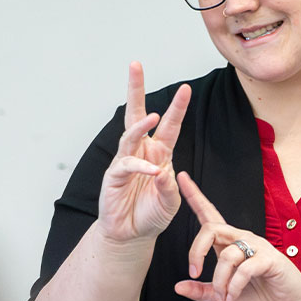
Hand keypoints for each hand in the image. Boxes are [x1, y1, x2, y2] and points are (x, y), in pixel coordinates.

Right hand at [97, 62, 190, 243]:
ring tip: (155, 115)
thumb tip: (162, 170)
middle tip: (135, 66)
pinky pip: (127, 164)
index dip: (178, 107)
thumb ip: (170, 188)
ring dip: (142, 124)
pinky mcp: (114, 175)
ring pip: (130, 134)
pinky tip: (152, 171)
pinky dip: (140, 166)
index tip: (186, 88)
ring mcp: (126, 161)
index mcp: (159, 153)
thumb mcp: (170, 202)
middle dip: (136, 89)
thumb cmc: (151, 215)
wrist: (131, 235)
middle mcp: (141, 151)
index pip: (170, 126)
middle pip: (137, 114)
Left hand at [173, 171, 300, 300]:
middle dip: (196, 251)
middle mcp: (242, 239)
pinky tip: (234, 295)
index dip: (195, 195)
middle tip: (195, 273)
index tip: (181, 177)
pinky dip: (235, 286)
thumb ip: (202, 292)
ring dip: (220, 280)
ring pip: (227, 255)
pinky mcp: (270, 259)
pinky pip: (245, 268)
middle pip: (210, 229)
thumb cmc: (259, 296)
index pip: (209, 214)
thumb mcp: (222, 297)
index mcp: (229, 243)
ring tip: (224, 296)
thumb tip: (178, 287)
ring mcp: (258, 247)